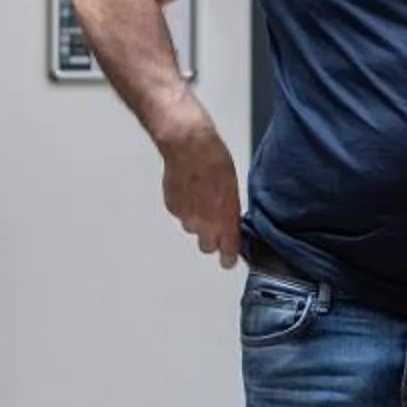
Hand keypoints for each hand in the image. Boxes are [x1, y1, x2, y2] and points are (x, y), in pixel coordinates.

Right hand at [160, 111, 242, 264]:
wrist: (188, 146)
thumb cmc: (215, 161)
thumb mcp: (233, 187)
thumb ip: (230, 211)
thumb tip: (229, 221)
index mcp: (225, 218)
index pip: (227, 250)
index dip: (228, 257)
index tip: (228, 260)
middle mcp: (205, 223)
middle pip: (207, 246)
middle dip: (212, 238)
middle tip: (215, 223)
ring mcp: (186, 217)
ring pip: (192, 228)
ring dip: (197, 220)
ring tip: (201, 198)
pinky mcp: (173, 207)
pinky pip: (181, 214)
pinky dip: (185, 206)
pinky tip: (189, 190)